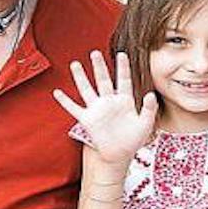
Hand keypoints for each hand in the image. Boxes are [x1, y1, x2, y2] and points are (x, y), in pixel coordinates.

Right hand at [54, 50, 156, 165]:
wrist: (119, 156)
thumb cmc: (133, 141)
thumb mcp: (145, 124)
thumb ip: (149, 109)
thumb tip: (151, 94)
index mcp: (125, 101)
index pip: (124, 80)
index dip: (123, 67)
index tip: (121, 54)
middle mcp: (109, 102)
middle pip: (103, 80)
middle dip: (99, 66)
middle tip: (95, 52)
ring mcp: (97, 110)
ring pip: (87, 89)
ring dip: (80, 77)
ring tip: (74, 64)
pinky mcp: (87, 120)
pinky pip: (74, 109)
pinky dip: (65, 101)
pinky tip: (57, 93)